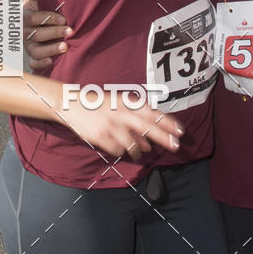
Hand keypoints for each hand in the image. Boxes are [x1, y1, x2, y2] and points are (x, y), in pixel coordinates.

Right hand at [23, 0, 71, 69]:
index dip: (49, 18)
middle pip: (36, 34)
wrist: (33, 20)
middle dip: (54, 33)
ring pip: (35, 51)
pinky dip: (40, 64)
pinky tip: (51, 61)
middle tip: (70, 31)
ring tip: (65, 47)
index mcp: (25, 16)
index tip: (64, 18)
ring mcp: (27, 45)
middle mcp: (24, 32)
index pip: (34, 18)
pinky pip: (33, 64)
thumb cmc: (39, 6)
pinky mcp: (32, 56)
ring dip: (50, 49)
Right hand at [59, 91, 183, 159]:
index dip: (168, 123)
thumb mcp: (118, 102)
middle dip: (164, 138)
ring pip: (134, 145)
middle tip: (176, 146)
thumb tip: (149, 137)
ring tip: (140, 151)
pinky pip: (118, 150)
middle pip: (148, 128)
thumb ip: (135, 115)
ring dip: (140, 150)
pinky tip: (119, 147)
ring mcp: (111, 127)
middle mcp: (121, 114)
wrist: (72, 105)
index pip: (152, 113)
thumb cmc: (98, 103)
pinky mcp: (101, 138)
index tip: (180, 131)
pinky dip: (121, 151)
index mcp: (127, 103)